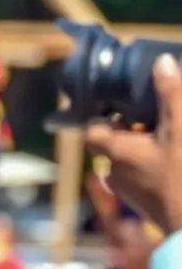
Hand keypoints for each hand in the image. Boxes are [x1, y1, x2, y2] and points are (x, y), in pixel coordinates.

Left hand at [84, 53, 181, 231]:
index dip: (108, 115)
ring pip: (135, 161)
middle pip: (118, 143)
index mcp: (115, 153)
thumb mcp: (181, 129)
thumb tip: (162, 63)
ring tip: (175, 136)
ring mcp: (132, 194)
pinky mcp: (150, 206)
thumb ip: (170, 95)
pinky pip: (148, 178)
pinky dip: (161, 166)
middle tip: (162, 119)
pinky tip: (178, 160)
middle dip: (138, 129)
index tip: (130, 106)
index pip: (94, 129)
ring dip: (152, 148)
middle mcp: (116, 174)